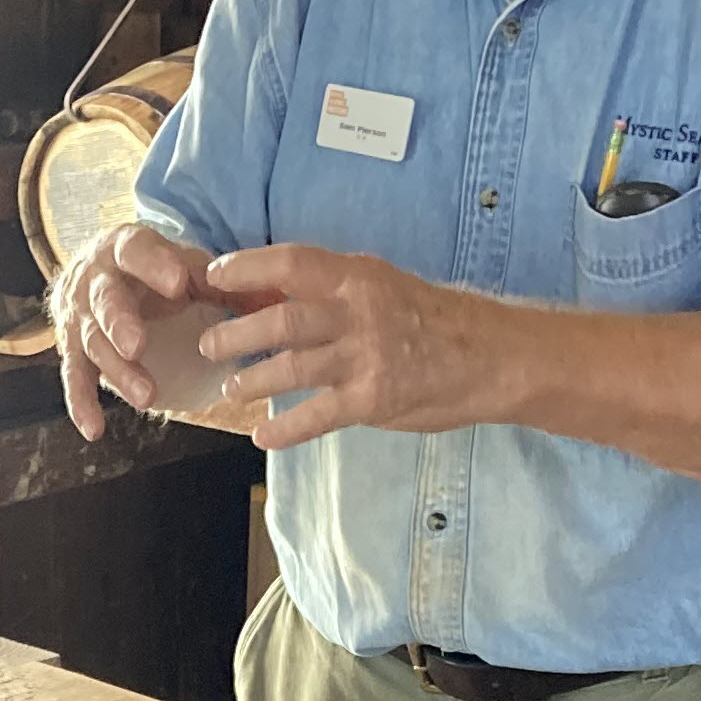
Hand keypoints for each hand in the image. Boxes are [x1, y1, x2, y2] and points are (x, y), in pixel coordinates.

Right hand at [54, 221, 216, 439]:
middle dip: (120, 324)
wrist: (95, 271)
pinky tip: (95, 429)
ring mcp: (81, 317)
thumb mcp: (185, 267)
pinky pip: (75, 376)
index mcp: (126, 248)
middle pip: (105, 301)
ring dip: (118, 372)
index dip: (153, 266)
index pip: (137, 252)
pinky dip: (81, 403)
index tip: (176, 283)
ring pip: (94, 344)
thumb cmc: (151, 270)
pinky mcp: (74, 348)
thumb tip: (281, 303)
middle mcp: (95, 281)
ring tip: (146, 397)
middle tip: (138, 346)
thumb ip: (226, 284)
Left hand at [196, 244, 476, 445]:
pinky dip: (284, 429)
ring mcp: (365, 356)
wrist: (491, 356)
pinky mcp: (373, 399)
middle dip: (236, 334)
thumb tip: (278, 295)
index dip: (246, 267)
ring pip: (291, 368)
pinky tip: (263, 438)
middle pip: (281, 319)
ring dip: (252, 381)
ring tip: (231, 389)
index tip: (214, 275)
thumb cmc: (434, 320)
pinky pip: (316, 416)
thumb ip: (336, 292)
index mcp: (357, 276)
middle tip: (209, 345)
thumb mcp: (384, 286)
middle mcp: (357, 312)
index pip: (290, 262)